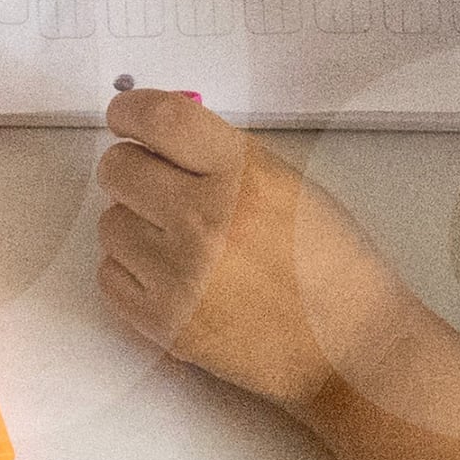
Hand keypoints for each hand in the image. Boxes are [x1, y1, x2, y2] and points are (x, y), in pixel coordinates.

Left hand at [94, 90, 425, 417]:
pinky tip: (172, 277)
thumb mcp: (287, 185)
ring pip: (109, 223)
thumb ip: (221, 157)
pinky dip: (132, 273)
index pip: (159, 118)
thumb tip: (156, 139)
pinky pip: (109, 277)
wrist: (350, 348)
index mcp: (242, 175)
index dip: (130, 111)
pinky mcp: (163, 322)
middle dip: (132, 171)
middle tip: (158, 187)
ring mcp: (179, 274)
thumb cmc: (329, 266)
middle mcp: (204, 219)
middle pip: (118, 169)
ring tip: (179, 243)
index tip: (124, 117)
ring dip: (135, 226)